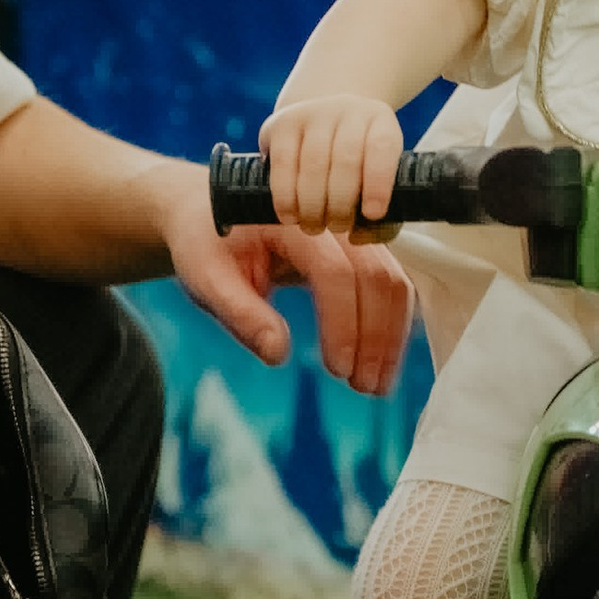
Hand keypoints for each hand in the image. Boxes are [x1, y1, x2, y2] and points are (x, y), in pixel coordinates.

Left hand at [152, 160, 410, 393]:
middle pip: (375, 276)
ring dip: (391, 335)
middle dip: (375, 336)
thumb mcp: (207, 278)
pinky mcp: (359, 248)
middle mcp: (329, 219)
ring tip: (375, 382)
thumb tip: (278, 354)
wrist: (210, 212)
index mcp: (290, 220)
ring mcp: (350, 231)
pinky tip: (382, 360)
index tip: (338, 370)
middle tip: (364, 387)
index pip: (334, 272)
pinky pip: (390, 283)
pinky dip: (392, 323)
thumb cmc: (206, 245)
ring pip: (392, 281)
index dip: (342, 323)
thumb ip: (241, 314)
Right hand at [263, 92, 403, 237]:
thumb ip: (380, 217)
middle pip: (346, 160)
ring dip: (312, 206)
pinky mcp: (282, 123)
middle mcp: (349, 110)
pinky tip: (290, 217)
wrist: (320, 117)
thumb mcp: (376, 178)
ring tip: (314, 227)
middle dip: (341, 204)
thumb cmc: (356, 163)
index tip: (372, 214)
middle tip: (337, 228)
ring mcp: (313, 112)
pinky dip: (285, 196)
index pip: (382, 147)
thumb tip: (358, 238)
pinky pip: (283, 163)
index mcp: (381, 121)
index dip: (378, 183)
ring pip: (313, 163)